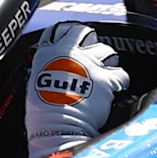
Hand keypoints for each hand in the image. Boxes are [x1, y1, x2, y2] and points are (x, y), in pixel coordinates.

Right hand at [23, 25, 130, 157]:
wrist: (57, 126)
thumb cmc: (43, 113)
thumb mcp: (35, 83)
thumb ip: (48, 71)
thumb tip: (54, 73)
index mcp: (49, 53)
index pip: (61, 30)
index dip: (69, 34)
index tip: (74, 40)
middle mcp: (71, 53)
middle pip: (86, 33)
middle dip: (91, 42)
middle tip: (92, 55)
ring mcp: (90, 64)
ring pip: (107, 50)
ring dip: (108, 60)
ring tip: (105, 72)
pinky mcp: (106, 78)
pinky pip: (121, 73)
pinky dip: (121, 81)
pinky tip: (117, 88)